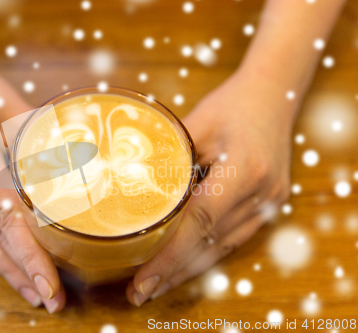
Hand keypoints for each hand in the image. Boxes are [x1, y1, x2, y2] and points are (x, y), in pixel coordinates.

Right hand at [0, 58, 64, 312]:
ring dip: (9, 270)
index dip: (30, 254)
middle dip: (25, 272)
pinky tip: (12, 268)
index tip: (51, 283)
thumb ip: (46, 142)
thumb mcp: (16, 109)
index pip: (5, 217)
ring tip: (36, 295)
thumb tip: (87, 168)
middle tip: (52, 300)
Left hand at [127, 69, 294, 305]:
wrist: (275, 95)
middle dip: (175, 272)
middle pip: (212, 244)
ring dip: (190, 270)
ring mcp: (270, 202)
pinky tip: (186, 266)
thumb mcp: (197, 122)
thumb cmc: (232, 104)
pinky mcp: (270, 205)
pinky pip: (235, 238)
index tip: (144, 277)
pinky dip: (208, 255)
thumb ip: (168, 155)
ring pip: (225, 248)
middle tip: (141, 291)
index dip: (170, 255)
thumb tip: (129, 181)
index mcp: (244, 169)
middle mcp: (262, 193)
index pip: (201, 222)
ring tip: (157, 286)